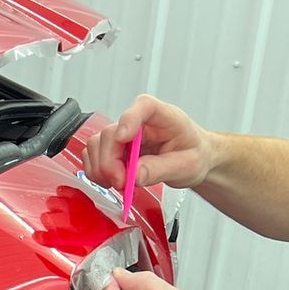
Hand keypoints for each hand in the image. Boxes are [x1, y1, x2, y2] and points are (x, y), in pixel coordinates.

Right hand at [81, 95, 211, 191]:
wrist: (194, 159)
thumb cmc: (194, 154)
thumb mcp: (186, 165)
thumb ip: (159, 169)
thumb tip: (134, 174)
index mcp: (163, 116)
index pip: (143, 106)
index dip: (129, 120)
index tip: (123, 138)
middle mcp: (139, 121)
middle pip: (111, 133)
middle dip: (110, 162)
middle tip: (122, 182)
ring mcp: (123, 134)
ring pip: (97, 144)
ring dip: (101, 168)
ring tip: (119, 183)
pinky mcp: (114, 148)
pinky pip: (94, 156)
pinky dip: (97, 171)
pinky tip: (111, 180)